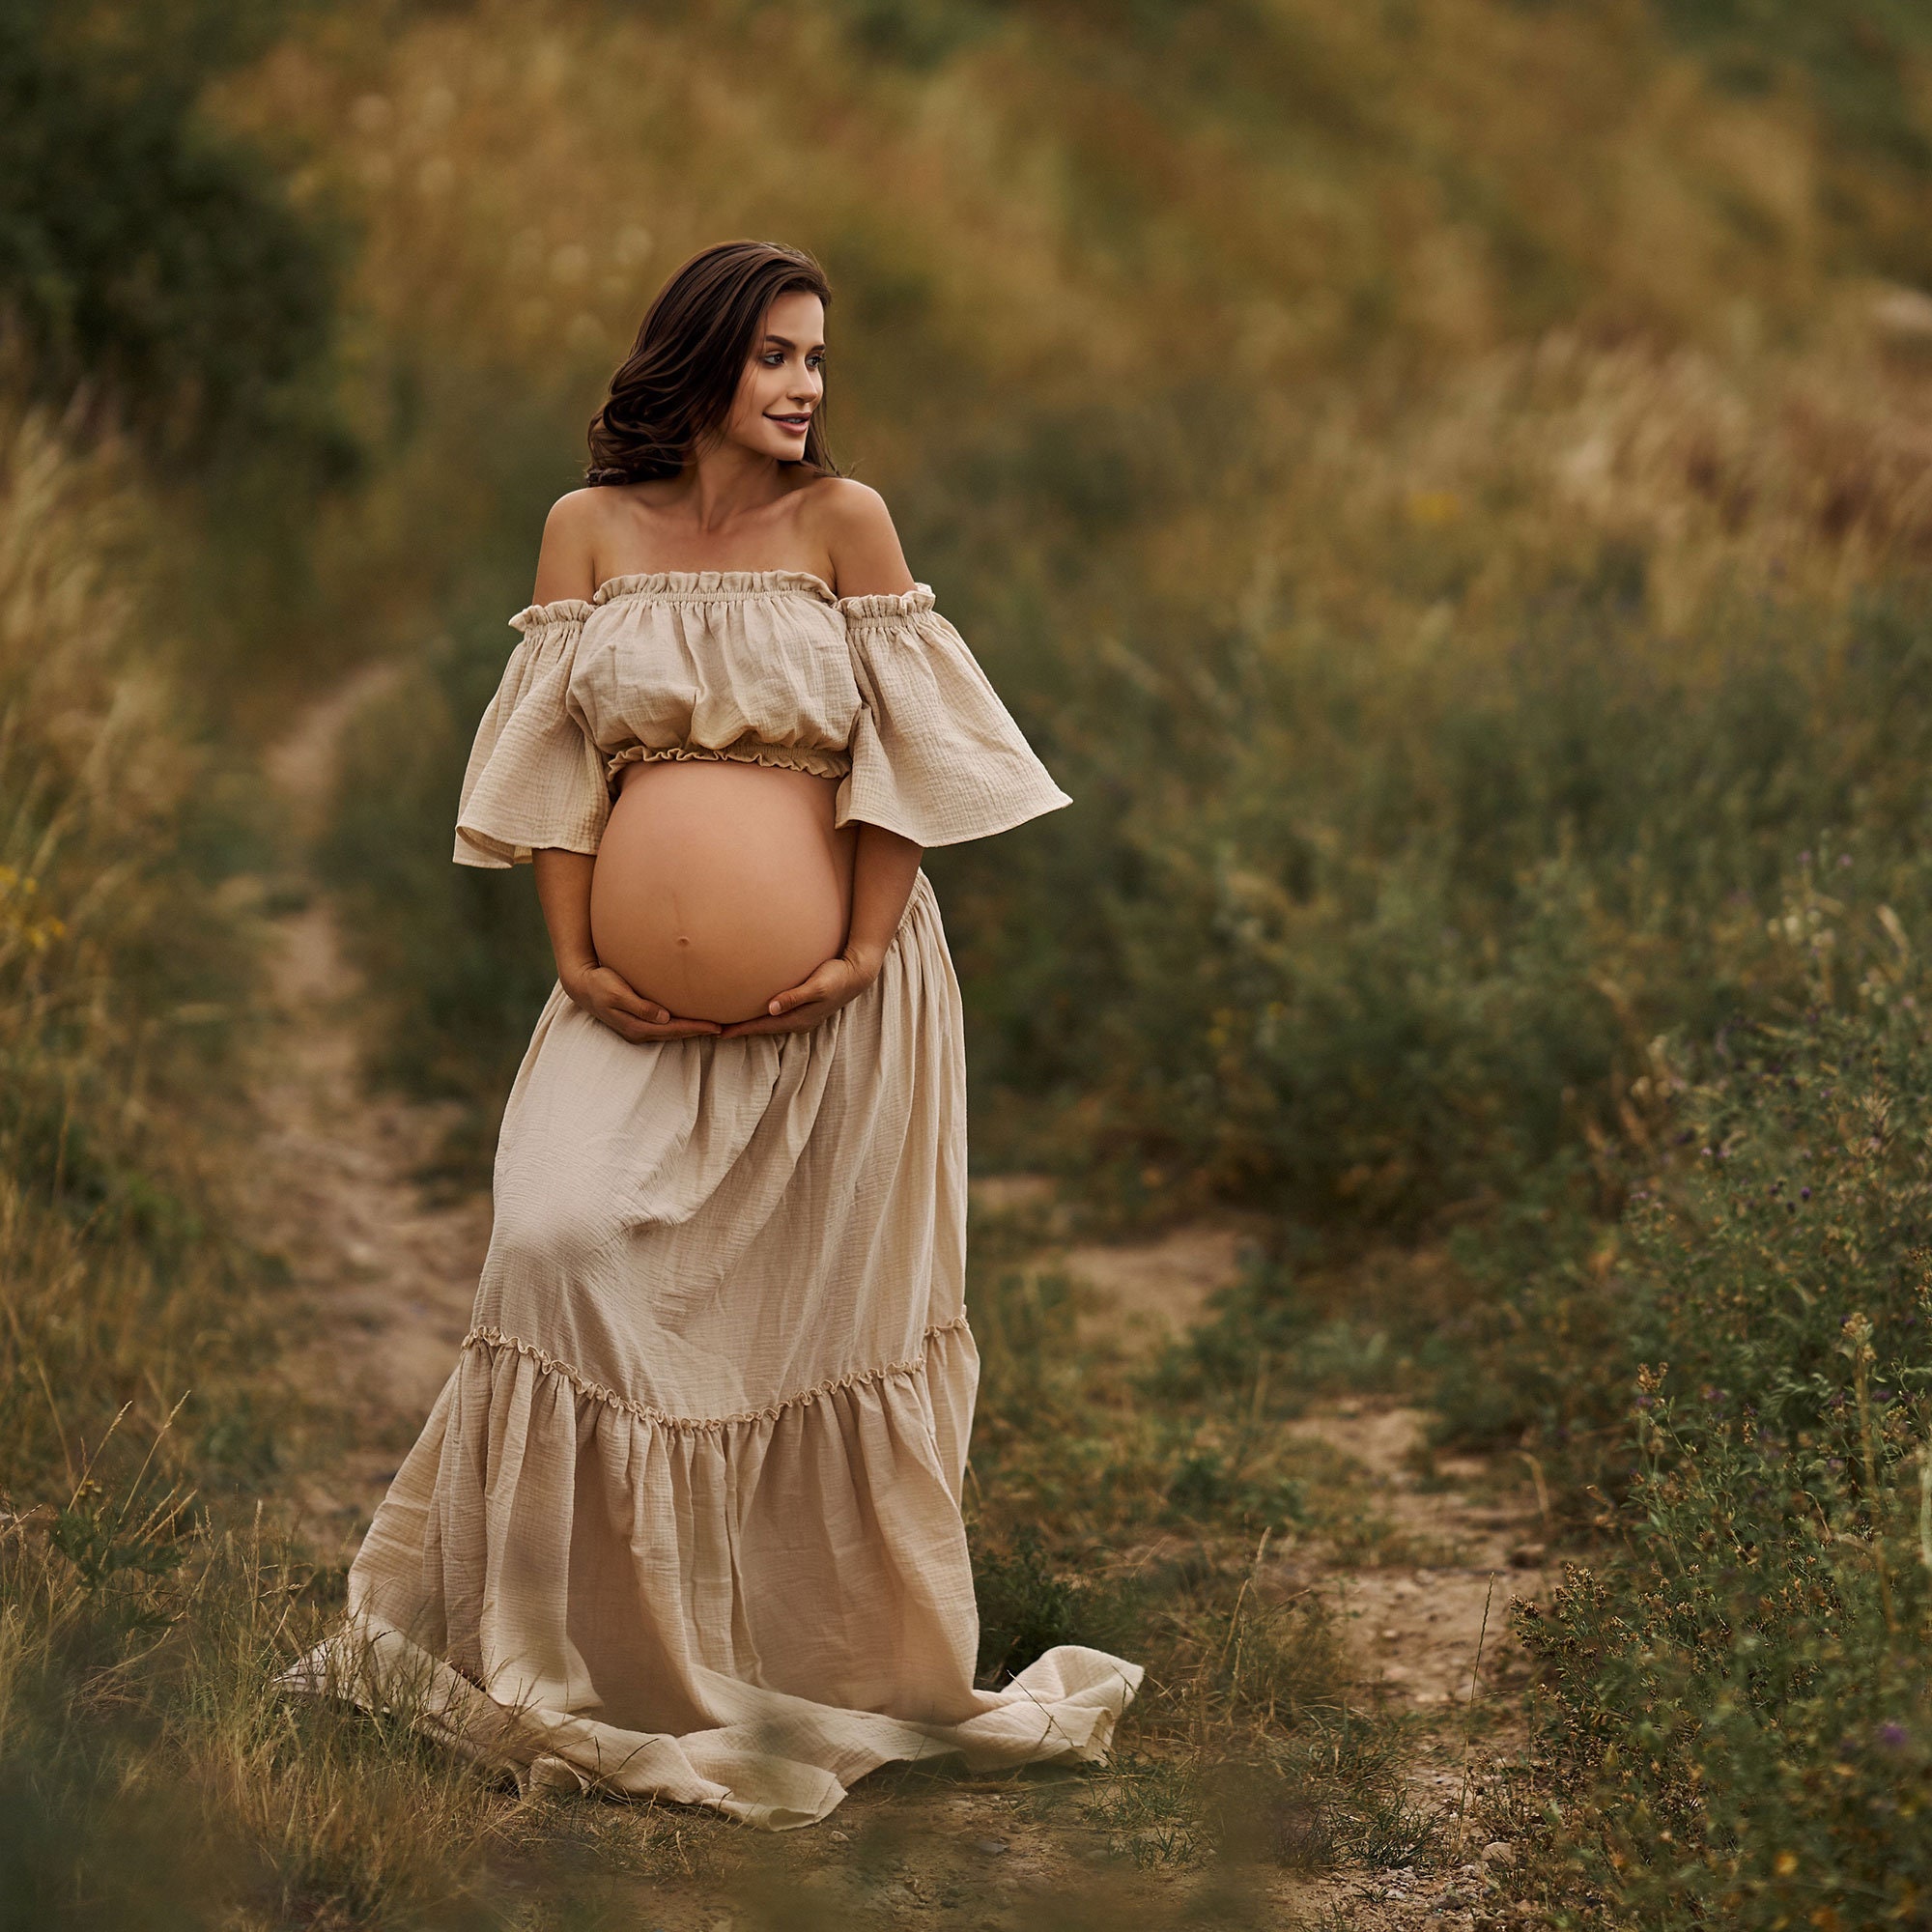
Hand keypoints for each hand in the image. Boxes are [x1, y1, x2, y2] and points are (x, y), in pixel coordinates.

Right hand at [562, 963, 719, 1042]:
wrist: (582, 985)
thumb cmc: (599, 984)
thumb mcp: (616, 993)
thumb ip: (639, 1005)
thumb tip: (663, 1017)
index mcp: (637, 1027)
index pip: (674, 1030)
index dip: (696, 1028)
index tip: (718, 1027)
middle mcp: (640, 1032)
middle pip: (677, 1034)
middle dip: (699, 1032)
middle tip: (726, 1028)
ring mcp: (639, 1029)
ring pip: (672, 1032)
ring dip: (692, 1030)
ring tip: (713, 1026)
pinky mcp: (639, 1021)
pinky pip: (665, 1026)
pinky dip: (681, 1024)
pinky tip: (690, 1018)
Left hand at [717, 949, 878, 1037]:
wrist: (858, 973)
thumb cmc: (837, 976)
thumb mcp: (817, 985)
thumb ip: (795, 997)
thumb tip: (772, 1009)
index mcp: (799, 1019)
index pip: (764, 1026)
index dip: (742, 1029)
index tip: (720, 1033)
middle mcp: (799, 1022)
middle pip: (764, 1029)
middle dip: (742, 1030)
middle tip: (718, 1030)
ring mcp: (803, 1017)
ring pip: (771, 1024)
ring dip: (752, 1024)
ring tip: (733, 1024)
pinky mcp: (805, 1008)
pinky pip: (778, 1017)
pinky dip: (764, 1017)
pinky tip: (757, 1011)